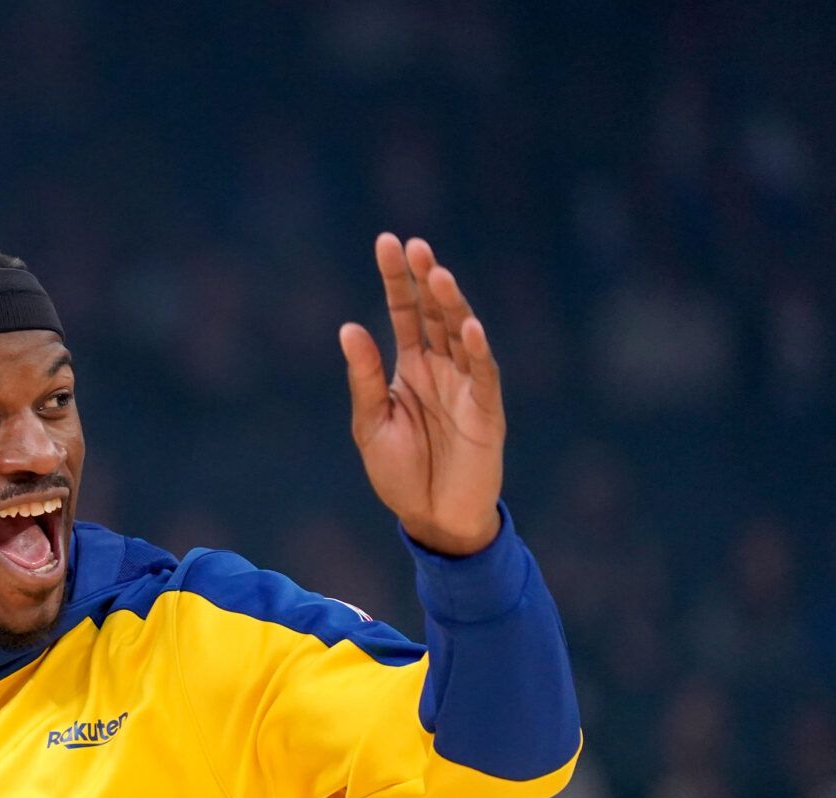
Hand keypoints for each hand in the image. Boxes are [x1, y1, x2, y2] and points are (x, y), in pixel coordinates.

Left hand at [339, 234, 503, 555]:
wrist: (430, 519)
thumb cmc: (399, 473)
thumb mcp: (371, 424)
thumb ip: (365, 378)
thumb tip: (349, 327)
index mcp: (410, 368)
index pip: (404, 313)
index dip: (396, 280)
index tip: (387, 242)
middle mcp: (441, 369)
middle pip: (434, 314)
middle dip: (424, 280)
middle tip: (413, 246)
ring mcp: (466, 386)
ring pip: (461, 335)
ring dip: (451, 305)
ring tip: (437, 274)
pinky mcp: (486, 411)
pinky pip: (484, 375)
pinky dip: (478, 350)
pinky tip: (470, 326)